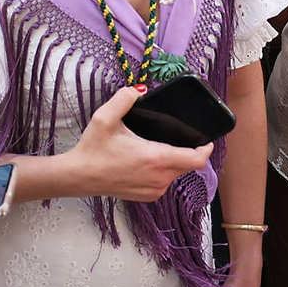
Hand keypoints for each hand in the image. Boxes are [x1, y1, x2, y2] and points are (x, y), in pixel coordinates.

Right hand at [65, 87, 213, 202]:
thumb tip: (140, 90)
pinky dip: (163, 171)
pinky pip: (165, 182)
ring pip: (176, 174)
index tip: (207, 139)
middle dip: (186, 151)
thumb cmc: (93, 149)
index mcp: (155, 158)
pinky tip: (147, 161)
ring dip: (173, 161)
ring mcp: (154, 190)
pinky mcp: (148, 196)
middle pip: (187, 165)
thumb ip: (124, 98)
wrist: (80, 176)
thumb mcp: (105, 117)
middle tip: (174, 136)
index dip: (206, 149)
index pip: (196, 159)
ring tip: (156, 147)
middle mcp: (159, 178)